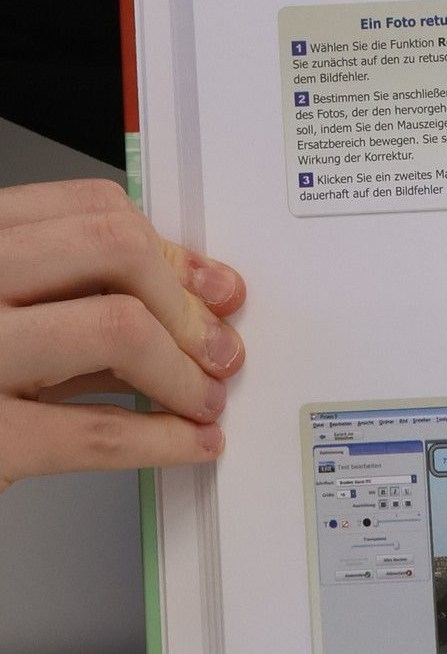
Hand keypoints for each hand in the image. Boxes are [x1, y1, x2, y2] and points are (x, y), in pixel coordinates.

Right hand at [0, 179, 245, 490]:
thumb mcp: (2, 319)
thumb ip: (73, 300)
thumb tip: (194, 298)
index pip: (88, 209)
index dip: (168, 251)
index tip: (210, 287)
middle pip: (112, 249)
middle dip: (185, 304)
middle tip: (218, 349)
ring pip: (116, 328)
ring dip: (184, 370)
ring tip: (203, 399)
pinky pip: (93, 433)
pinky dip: (162, 440)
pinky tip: (187, 444)